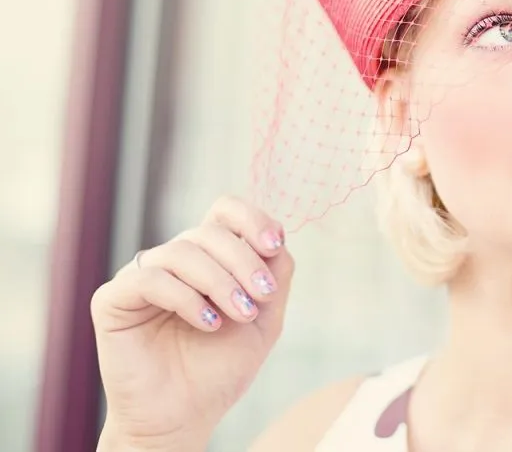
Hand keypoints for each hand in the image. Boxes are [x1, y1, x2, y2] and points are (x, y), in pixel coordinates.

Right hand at [91, 196, 292, 445]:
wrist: (184, 417)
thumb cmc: (220, 368)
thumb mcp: (264, 318)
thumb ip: (275, 276)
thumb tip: (280, 238)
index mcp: (209, 257)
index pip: (225, 211)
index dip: (251, 218)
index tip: (275, 244)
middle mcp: (174, 259)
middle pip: (209, 231)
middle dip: (243, 261)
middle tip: (261, 296)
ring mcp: (142, 276)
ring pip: (182, 251)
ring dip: (219, 281)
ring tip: (239, 315)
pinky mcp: (113, 299)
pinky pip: (149, 278)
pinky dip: (185, 297)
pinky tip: (208, 323)